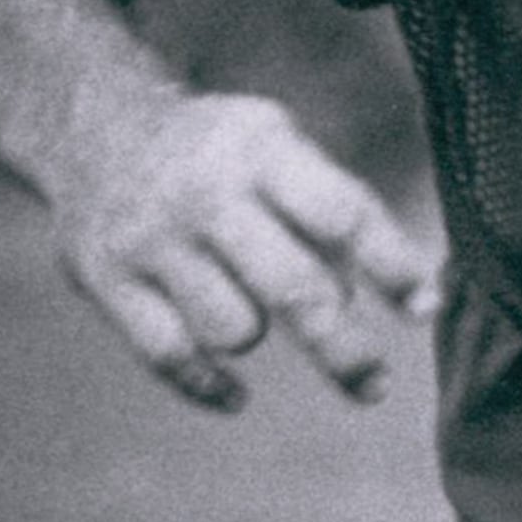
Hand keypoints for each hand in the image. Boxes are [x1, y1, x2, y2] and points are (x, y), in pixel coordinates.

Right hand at [45, 85, 442, 411]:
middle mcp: (205, 191)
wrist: (93, 127)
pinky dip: (209, 385)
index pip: (342, 213)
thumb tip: (413, 299)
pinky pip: (172, 357)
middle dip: (344, 350)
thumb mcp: (278, 148)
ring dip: (253, 335)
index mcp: (259, 149)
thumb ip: (334, 215)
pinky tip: (235, 395)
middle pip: (295, 289)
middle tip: (374, 387)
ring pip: (235, 331)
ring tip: (245, 307)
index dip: (393, 265)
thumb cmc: (221, 156)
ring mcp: (151, 237)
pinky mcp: (104, 278)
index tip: (427, 309)